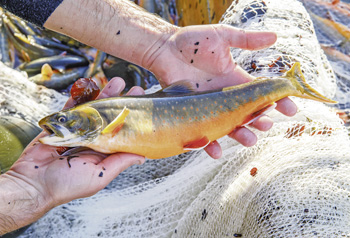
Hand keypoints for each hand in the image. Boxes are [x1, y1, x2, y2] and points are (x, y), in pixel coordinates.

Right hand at [5, 78, 144, 207]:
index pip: (120, 131)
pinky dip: (77, 98)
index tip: (143, 106)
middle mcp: (91, 140)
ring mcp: (75, 132)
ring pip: (92, 110)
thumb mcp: (100, 175)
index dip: (131, 118)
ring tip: (117, 82)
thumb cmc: (67, 185)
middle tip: (135, 89)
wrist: (33, 185)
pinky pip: (69, 109)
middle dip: (121, 102)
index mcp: (103, 151)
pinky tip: (87, 87)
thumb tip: (143, 157)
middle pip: (109, 117)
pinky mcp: (58, 126)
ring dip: (103, 95)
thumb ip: (120, 163)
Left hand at [147, 24, 297, 157]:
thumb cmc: (192, 42)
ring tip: (249, 140)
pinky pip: (202, 132)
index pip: (260, 93)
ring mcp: (209, 107)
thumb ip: (246, 39)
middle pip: (247, 113)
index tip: (290, 109)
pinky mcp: (192, 114)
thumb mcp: (223, 36)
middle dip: (259, 121)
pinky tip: (216, 152)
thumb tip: (275, 37)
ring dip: (240, 135)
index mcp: (235, 80)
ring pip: (228, 126)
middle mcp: (224, 96)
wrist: (164, 49)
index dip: (276, 101)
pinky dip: (209, 144)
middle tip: (267, 126)